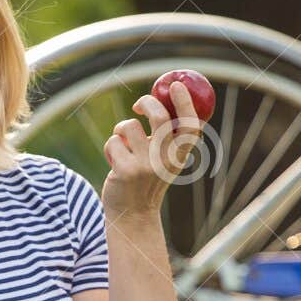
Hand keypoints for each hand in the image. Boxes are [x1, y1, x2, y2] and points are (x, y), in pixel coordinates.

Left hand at [100, 80, 206, 221]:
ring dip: (121, 130)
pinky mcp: (125, 171)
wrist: (133, 215)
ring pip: (129, 126)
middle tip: (138, 105)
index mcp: (180, 156)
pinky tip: (115, 162)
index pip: (190, 125)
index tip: (176, 85)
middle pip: (159, 117)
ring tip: (123, 144)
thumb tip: (164, 100)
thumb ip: (167, 139)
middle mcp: (166, 160)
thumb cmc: (147, 181)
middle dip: (146, 103)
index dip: (185, 102)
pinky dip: (111, 147)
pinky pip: (113, 141)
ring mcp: (146, 166)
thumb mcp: (164, 161)